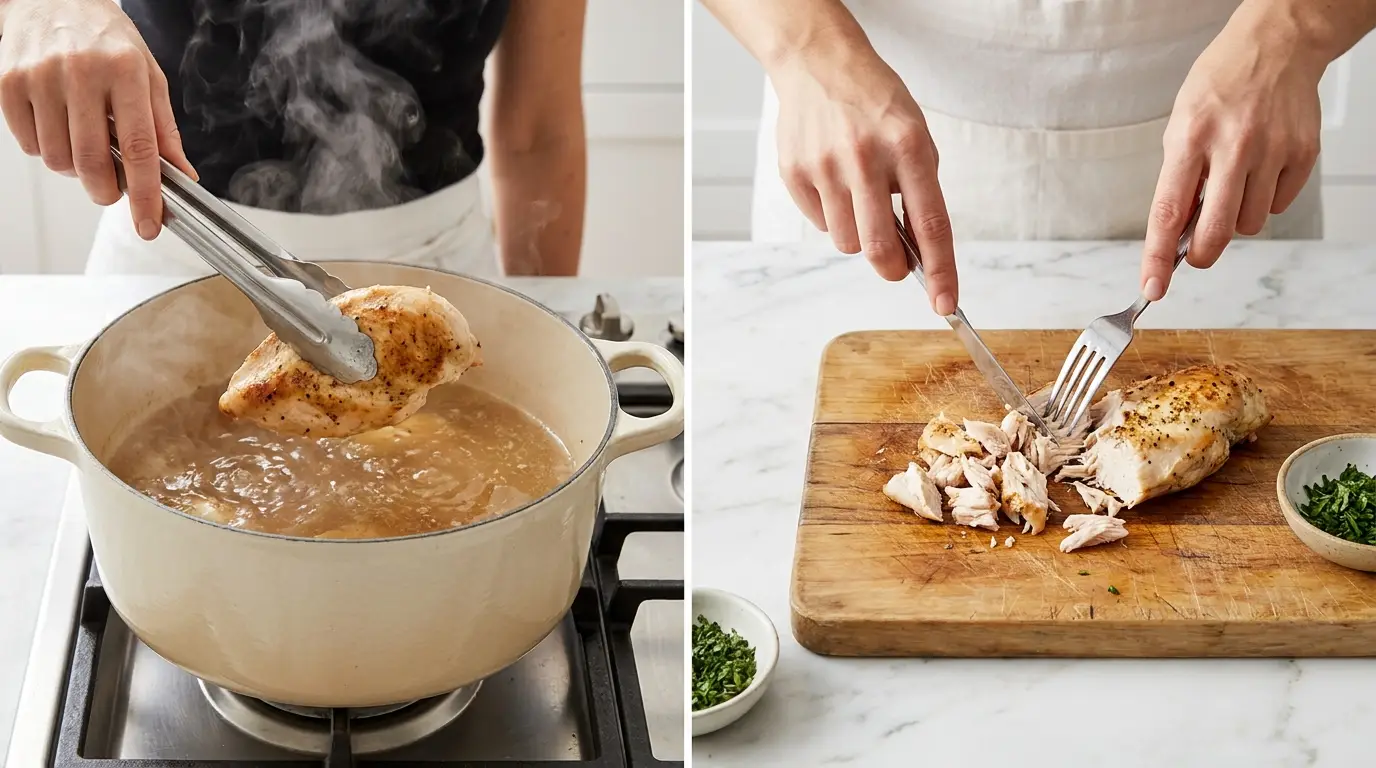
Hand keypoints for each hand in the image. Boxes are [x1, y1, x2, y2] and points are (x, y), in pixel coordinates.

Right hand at [0, 0, 196, 239]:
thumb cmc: (105, 39)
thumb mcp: (148, 76)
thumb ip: (164, 129)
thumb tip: (182, 176)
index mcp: (125, 70)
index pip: (140, 148)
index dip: (145, 194)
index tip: (149, 224)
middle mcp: (81, 72)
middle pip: (92, 163)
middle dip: (105, 191)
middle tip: (112, 189)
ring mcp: (40, 77)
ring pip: (57, 160)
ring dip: (75, 168)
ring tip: (84, 140)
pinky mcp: (8, 83)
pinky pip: (29, 145)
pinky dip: (46, 149)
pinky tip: (58, 125)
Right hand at [771, 51, 956, 314]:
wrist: (818, 63)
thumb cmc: (874, 104)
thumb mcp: (913, 136)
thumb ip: (919, 190)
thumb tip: (916, 253)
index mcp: (908, 146)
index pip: (931, 224)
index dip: (940, 271)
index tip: (945, 304)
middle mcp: (865, 157)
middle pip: (878, 248)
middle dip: (891, 269)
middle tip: (895, 265)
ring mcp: (825, 165)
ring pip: (845, 242)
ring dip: (857, 234)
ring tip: (858, 195)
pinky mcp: (794, 172)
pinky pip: (820, 223)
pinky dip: (831, 214)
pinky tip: (832, 180)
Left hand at [1141, 13, 1324, 299]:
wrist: (1275, 47)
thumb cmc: (1219, 88)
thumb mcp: (1180, 127)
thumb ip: (1177, 180)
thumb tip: (1177, 234)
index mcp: (1190, 139)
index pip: (1168, 213)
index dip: (1158, 258)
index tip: (1153, 287)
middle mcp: (1233, 146)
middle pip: (1216, 232)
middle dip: (1203, 254)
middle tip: (1198, 251)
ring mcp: (1273, 151)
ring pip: (1250, 225)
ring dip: (1236, 219)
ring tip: (1233, 183)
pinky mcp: (1303, 154)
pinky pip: (1277, 206)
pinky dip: (1264, 199)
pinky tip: (1260, 170)